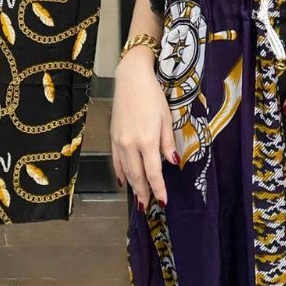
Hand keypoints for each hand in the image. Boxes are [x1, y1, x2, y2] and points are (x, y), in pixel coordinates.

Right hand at [111, 50, 177, 208]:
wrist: (131, 79)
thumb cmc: (152, 95)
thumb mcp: (166, 118)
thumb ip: (167, 143)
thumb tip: (173, 163)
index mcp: (147, 141)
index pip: (153, 173)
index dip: (159, 189)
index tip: (163, 202)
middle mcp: (131, 144)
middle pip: (138, 176)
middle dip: (144, 192)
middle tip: (148, 206)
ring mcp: (119, 141)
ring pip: (125, 170)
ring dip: (132, 186)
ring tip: (138, 199)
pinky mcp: (113, 136)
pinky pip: (115, 160)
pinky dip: (119, 172)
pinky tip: (123, 180)